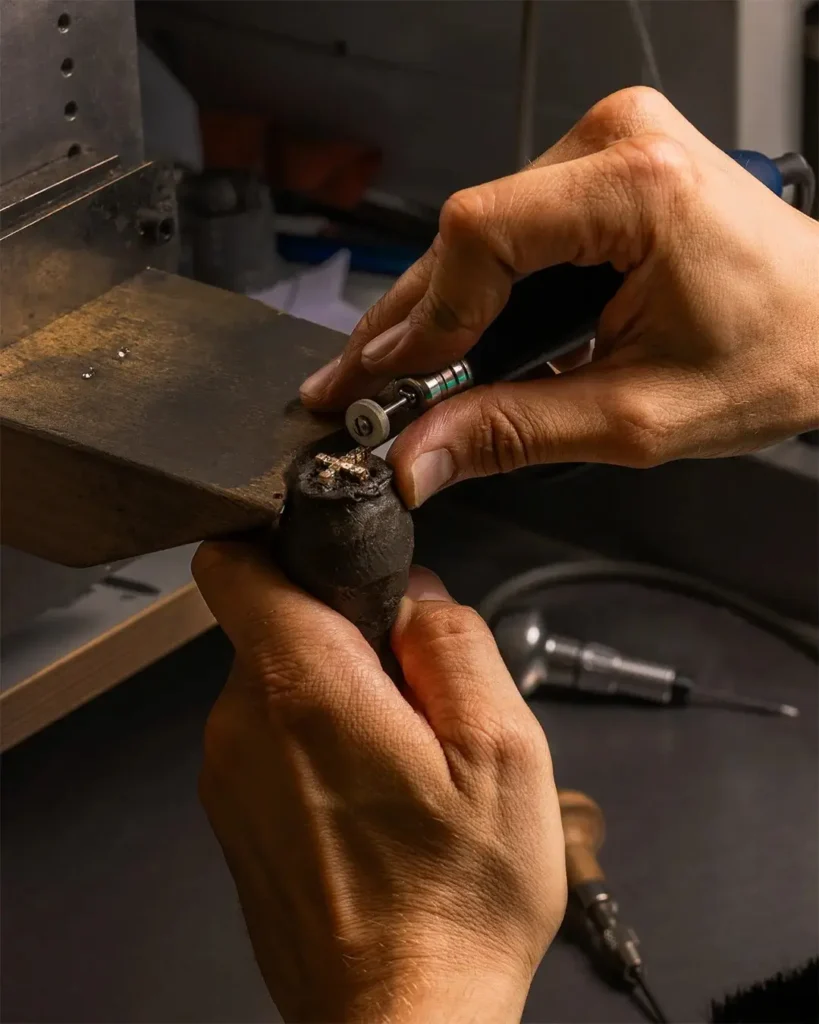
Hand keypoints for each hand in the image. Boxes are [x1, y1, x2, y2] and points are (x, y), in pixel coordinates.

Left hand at [193, 546, 565, 1022]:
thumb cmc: (454, 904)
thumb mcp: (502, 750)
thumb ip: (453, 642)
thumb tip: (417, 596)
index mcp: (303, 689)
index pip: (237, 562)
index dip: (289, 543)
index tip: (343, 565)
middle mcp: (243, 727)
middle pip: (277, 625)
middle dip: (347, 637)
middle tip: (417, 699)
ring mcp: (230, 778)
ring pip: (282, 687)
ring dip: (341, 699)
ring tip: (406, 765)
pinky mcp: (238, 818)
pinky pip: (274, 744)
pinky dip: (322, 748)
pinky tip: (379, 803)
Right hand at [300, 87, 818, 507]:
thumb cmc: (777, 356)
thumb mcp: (636, 415)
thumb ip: (512, 432)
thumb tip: (417, 457)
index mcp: (639, 187)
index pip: (480, 235)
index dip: (422, 318)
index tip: (387, 385)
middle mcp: (618, 142)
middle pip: (469, 233)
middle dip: (412, 324)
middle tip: (361, 390)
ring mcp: (610, 146)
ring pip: (482, 233)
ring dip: (439, 310)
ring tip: (394, 375)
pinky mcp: (605, 168)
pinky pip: (514, 228)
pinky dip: (479, 290)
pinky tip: (447, 340)